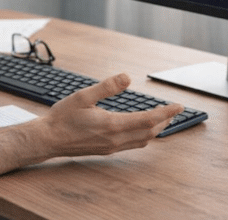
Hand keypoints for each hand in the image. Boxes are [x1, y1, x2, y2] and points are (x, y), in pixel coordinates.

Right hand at [40, 73, 183, 156]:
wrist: (48, 140)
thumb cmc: (63, 117)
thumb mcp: (83, 96)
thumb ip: (107, 87)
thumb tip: (127, 78)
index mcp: (112, 125)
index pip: (148, 119)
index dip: (166, 112)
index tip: (179, 106)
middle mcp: (115, 139)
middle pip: (150, 132)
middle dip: (165, 121)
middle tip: (174, 111)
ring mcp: (111, 147)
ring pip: (143, 140)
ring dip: (156, 129)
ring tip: (163, 118)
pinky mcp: (107, 150)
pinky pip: (133, 144)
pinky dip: (144, 135)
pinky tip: (141, 128)